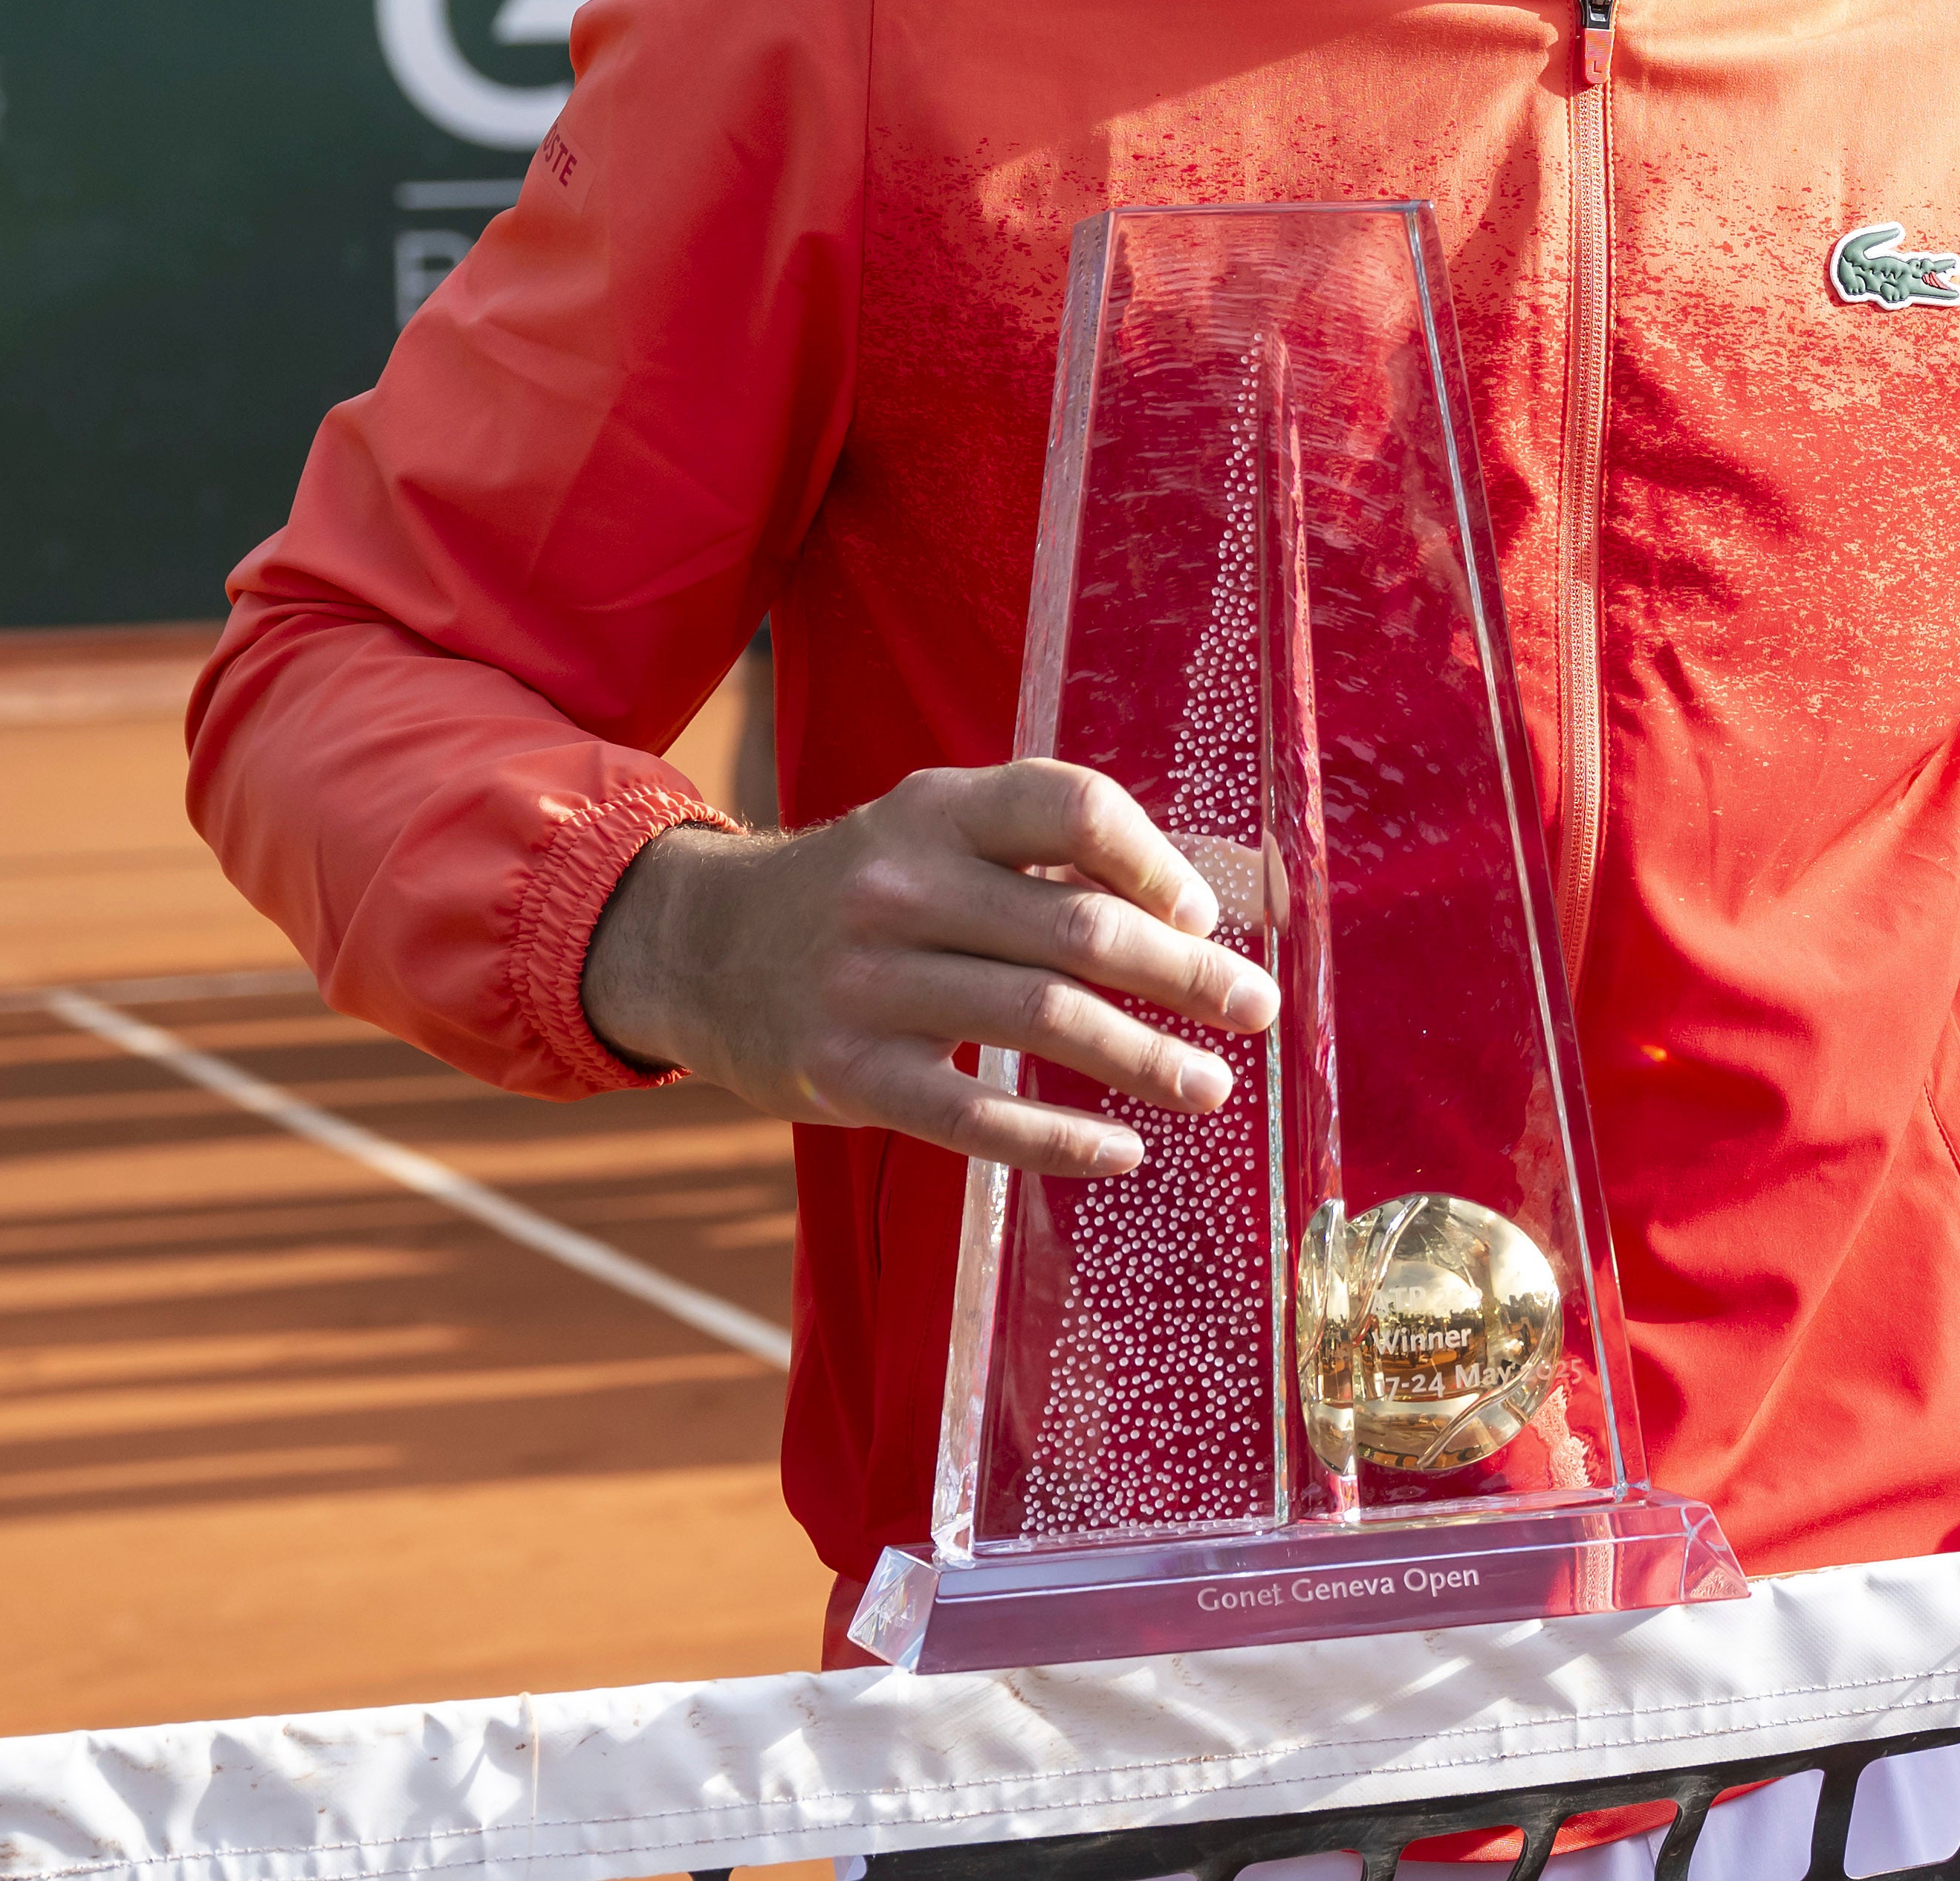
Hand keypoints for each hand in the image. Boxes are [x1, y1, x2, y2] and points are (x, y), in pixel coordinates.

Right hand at [576, 761, 1282, 1177]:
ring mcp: (866, 981)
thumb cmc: (874, 889)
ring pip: (1039, 1021)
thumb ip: (1054, 858)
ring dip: (1143, 1059)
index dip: (1154, 862)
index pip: (1072, 808)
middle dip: (1184, 975)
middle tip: (1256, 1010)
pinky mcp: (845, 1072)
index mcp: (940, 809)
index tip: (1204, 915)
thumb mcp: (943, 834)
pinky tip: (1123, 1152)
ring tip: (1210, 1085)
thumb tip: (1208, 906)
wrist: (703, 949)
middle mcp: (900, 886)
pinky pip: (972, 1115)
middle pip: (1075, 929)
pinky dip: (1058, 1139)